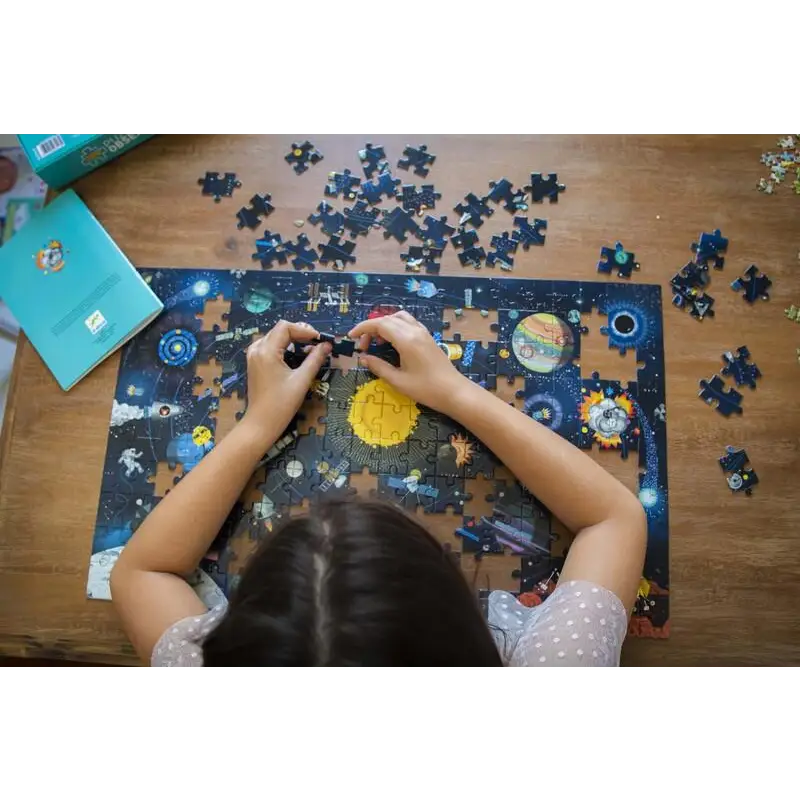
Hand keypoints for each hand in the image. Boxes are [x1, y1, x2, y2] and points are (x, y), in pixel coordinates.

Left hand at [244, 321, 330, 440]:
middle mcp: (257, 349)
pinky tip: (294, 354)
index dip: (304, 330)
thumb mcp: (302, 380)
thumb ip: (315, 359)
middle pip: (279, 330)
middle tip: (317, 342)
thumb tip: (327, 345)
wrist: (261, 423)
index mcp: (267, 351)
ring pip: (274, 337)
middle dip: (299, 333)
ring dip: (291, 339)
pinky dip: (283, 346)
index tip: (320, 339)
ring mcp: (253, 356)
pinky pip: (269, 346)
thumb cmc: (282, 404)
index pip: (286, 328)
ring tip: (308, 347)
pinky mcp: (254, 363)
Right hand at [348, 311, 468, 412]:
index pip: (379, 324)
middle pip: (388, 319)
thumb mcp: (398, 381)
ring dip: (384, 325)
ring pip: (399, 317)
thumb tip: (363, 358)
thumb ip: (378, 367)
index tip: (351, 337)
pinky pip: (409, 323)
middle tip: (363, 346)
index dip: (362, 328)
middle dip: (371, 328)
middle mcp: (415, 331)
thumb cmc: (426, 389)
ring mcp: (423, 332)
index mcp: (406, 340)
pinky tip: (393, 342)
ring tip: (377, 342)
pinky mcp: (428, 337)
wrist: (454, 392)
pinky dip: (396, 326)